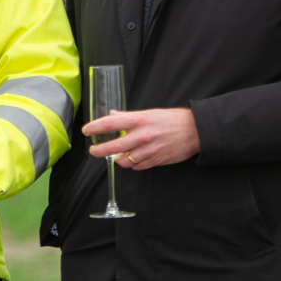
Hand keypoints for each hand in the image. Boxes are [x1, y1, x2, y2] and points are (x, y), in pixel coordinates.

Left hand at [83, 108, 199, 170]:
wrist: (194, 131)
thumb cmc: (171, 119)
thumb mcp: (148, 113)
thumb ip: (129, 116)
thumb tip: (113, 115)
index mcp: (138, 120)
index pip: (110, 123)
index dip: (95, 127)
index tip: (87, 130)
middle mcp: (141, 136)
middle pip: (113, 146)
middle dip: (99, 150)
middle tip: (93, 151)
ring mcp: (148, 150)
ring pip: (124, 160)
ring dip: (117, 159)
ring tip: (117, 155)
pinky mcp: (155, 161)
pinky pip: (137, 166)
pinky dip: (132, 164)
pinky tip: (132, 159)